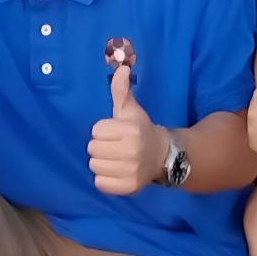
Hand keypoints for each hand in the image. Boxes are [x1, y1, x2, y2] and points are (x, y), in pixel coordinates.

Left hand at [88, 53, 167, 197]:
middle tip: (115, 146)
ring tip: (116, 159)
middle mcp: (132, 151)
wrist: (163, 155)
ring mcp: (131, 171)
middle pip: (93, 148)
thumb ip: (121, 90)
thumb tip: (122, 68)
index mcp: (131, 130)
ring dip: (102, 162)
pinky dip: (105, 179)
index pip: (96, 130)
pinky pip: (100, 183)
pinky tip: (116, 171)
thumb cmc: (141, 130)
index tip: (116, 132)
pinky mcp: (128, 187)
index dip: (104, 130)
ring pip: (95, 165)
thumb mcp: (131, 109)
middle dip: (101, 146)